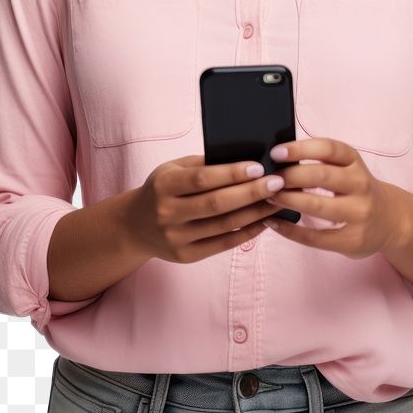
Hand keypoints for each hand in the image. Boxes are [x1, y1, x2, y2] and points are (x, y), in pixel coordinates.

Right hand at [126, 155, 282, 263]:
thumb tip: (244, 156)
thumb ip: (203, 163)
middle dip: (252, 192)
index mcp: (164, 185)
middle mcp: (168, 212)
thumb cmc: (162, 189)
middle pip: (217, 203)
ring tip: (277, 201)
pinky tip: (264, 221)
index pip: (202, 179)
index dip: (232, 173)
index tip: (259, 166)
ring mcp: (176, 237)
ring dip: (256, 213)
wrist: (134, 226)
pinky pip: (223, 244)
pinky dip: (247, 233)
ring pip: (224, 225)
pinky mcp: (186, 256)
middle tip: (278, 182)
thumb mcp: (173, 169)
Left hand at [260, 138, 405, 259]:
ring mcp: (359, 213)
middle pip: (320, 176)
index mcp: (355, 162)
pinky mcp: (353, 239)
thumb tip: (279, 159)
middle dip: (289, 176)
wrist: (392, 220)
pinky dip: (291, 230)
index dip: (300, 148)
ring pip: (317, 206)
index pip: (328, 148)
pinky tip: (274, 223)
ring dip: (288, 200)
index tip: (276, 153)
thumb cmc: (357, 188)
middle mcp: (360, 185)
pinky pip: (316, 237)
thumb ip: (322, 162)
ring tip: (269, 197)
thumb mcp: (348, 168)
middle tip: (268, 178)